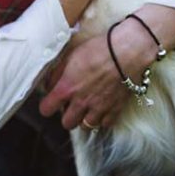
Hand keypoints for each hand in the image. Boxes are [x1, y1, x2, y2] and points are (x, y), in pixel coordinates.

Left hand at [39, 17, 159, 129]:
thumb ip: (57, 73)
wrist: (127, 52)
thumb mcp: (70, 55)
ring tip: (87, 107)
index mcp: (66, 88)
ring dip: (84, 118)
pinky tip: (102, 107)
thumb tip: (49, 84)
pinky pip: (105, 124)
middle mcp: (81, 102)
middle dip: (66, 116)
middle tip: (71, 105)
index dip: (47, 106)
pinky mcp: (116, 109)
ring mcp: (99, 108)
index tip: (51, 102)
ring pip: (86, 126)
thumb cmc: (99, 49)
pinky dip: (103, 119)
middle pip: (67, 123)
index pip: (46, 109)